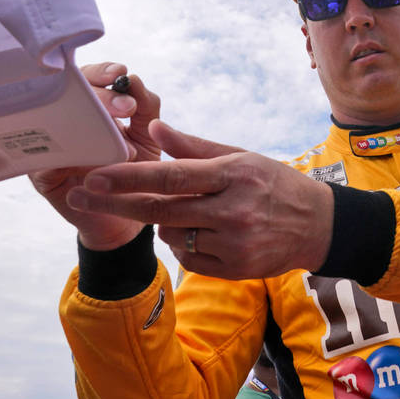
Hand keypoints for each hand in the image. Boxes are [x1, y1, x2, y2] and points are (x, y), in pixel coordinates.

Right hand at [29, 62, 160, 249]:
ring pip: (55, 123)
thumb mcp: (147, 135)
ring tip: (121, 137)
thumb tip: (134, 79)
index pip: (86, 78)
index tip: (120, 73)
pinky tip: (96, 160)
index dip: (100, 72)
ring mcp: (47, 145)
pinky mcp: (40, 174)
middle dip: (99, 97)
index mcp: (86, 106)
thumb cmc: (135, 171)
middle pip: (66, 95)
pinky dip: (74, 156)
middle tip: (127, 107)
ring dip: (88, 125)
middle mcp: (61, 121)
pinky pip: (49, 158)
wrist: (126, 219)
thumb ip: (146, 106)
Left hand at [64, 120, 334, 278]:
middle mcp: (233, 211)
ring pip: (172, 235)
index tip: (94, 176)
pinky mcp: (235, 268)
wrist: (319, 226)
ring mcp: (234, 243)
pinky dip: (185, 243)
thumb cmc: (276, 184)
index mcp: (233, 176)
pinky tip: (204, 232)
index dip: (129, 178)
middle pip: (160, 211)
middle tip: (80, 196)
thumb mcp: (242, 157)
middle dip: (115, 203)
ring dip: (165, 223)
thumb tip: (153, 129)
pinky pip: (189, 257)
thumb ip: (195, 148)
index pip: (171, 178)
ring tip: (190, 212)